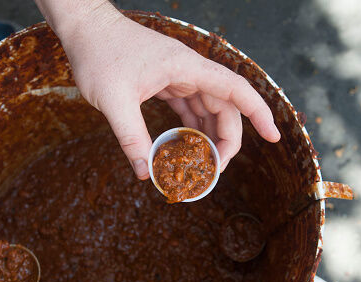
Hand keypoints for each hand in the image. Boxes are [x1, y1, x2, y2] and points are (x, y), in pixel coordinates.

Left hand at [47, 3, 280, 177]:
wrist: (85, 30)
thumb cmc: (99, 56)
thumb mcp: (114, 101)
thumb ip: (131, 138)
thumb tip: (144, 172)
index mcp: (186, 67)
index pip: (236, 90)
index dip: (259, 113)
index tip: (274, 137)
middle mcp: (188, 70)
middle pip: (224, 106)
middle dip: (226, 139)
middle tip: (216, 170)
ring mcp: (177, 75)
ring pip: (206, 108)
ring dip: (208, 136)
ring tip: (204, 165)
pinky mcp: (164, 81)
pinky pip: (188, 107)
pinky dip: (191, 128)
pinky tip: (189, 146)